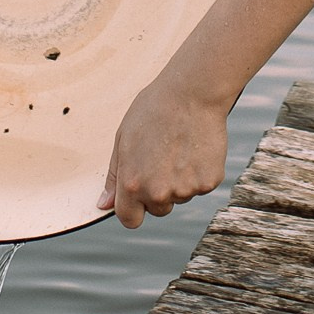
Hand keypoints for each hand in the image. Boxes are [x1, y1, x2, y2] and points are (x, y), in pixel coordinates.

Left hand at [99, 65, 232, 228]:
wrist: (191, 93)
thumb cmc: (153, 111)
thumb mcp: (124, 139)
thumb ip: (114, 176)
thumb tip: (104, 205)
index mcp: (132, 184)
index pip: (130, 220)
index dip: (133, 209)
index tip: (139, 197)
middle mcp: (158, 193)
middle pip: (158, 210)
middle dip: (159, 192)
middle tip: (163, 158)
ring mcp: (186, 189)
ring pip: (180, 197)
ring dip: (179, 181)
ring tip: (179, 148)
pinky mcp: (209, 182)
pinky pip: (200, 186)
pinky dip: (199, 173)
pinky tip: (195, 148)